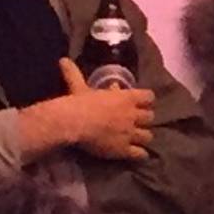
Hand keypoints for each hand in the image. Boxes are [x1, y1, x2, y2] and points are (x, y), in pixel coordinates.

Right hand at [23, 61, 155, 163]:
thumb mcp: (79, 87)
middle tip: (137, 121)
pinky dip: (140, 154)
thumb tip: (64, 60)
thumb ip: (74, 74)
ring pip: (148, 136)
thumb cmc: (79, 102)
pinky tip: (137, 154)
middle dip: (145, 119)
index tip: (140, 101)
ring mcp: (130, 134)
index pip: (148, 96)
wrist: (75, 123)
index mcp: (126, 98)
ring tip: (137, 138)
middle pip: (150, 117)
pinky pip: (140, 153)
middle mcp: (132, 115)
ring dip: (144, 137)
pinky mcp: (125, 150)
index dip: (146, 100)